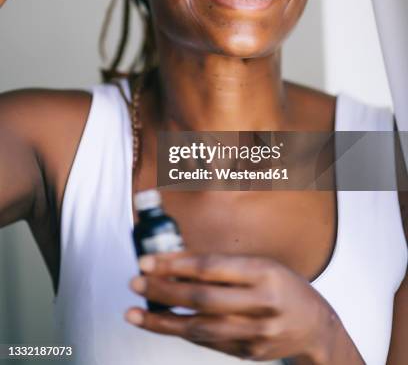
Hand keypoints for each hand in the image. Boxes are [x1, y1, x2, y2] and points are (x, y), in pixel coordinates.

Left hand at [125, 251, 339, 362]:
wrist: (315, 327)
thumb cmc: (283, 285)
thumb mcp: (262, 263)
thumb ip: (224, 265)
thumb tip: (175, 261)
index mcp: (264, 272)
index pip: (211, 267)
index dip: (175, 264)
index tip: (148, 261)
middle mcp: (261, 304)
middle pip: (201, 298)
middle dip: (163, 290)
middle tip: (135, 282)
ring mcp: (255, 334)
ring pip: (199, 328)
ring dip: (162, 321)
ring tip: (133, 313)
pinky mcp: (248, 354)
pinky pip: (207, 342)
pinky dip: (181, 332)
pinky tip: (162, 324)